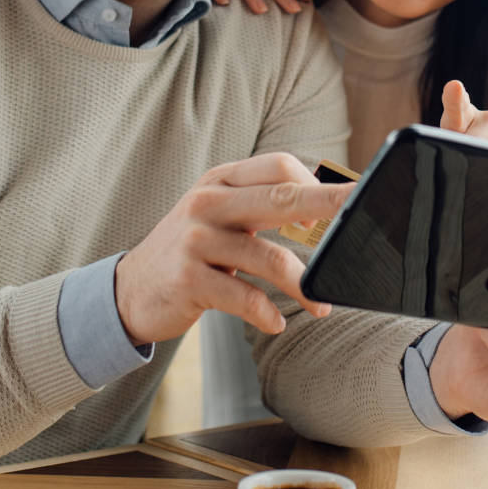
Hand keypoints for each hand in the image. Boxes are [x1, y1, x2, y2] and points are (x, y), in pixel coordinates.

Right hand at [114, 153, 347, 345]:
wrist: (128, 292)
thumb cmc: (189, 253)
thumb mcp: (217, 216)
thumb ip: (260, 205)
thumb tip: (323, 204)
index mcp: (221, 182)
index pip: (278, 166)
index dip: (317, 181)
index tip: (349, 199)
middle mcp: (208, 203)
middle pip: (281, 199)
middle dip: (328, 205)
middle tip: (359, 215)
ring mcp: (196, 240)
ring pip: (269, 257)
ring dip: (304, 285)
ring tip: (322, 305)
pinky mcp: (188, 279)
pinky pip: (243, 297)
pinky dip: (267, 313)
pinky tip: (277, 322)